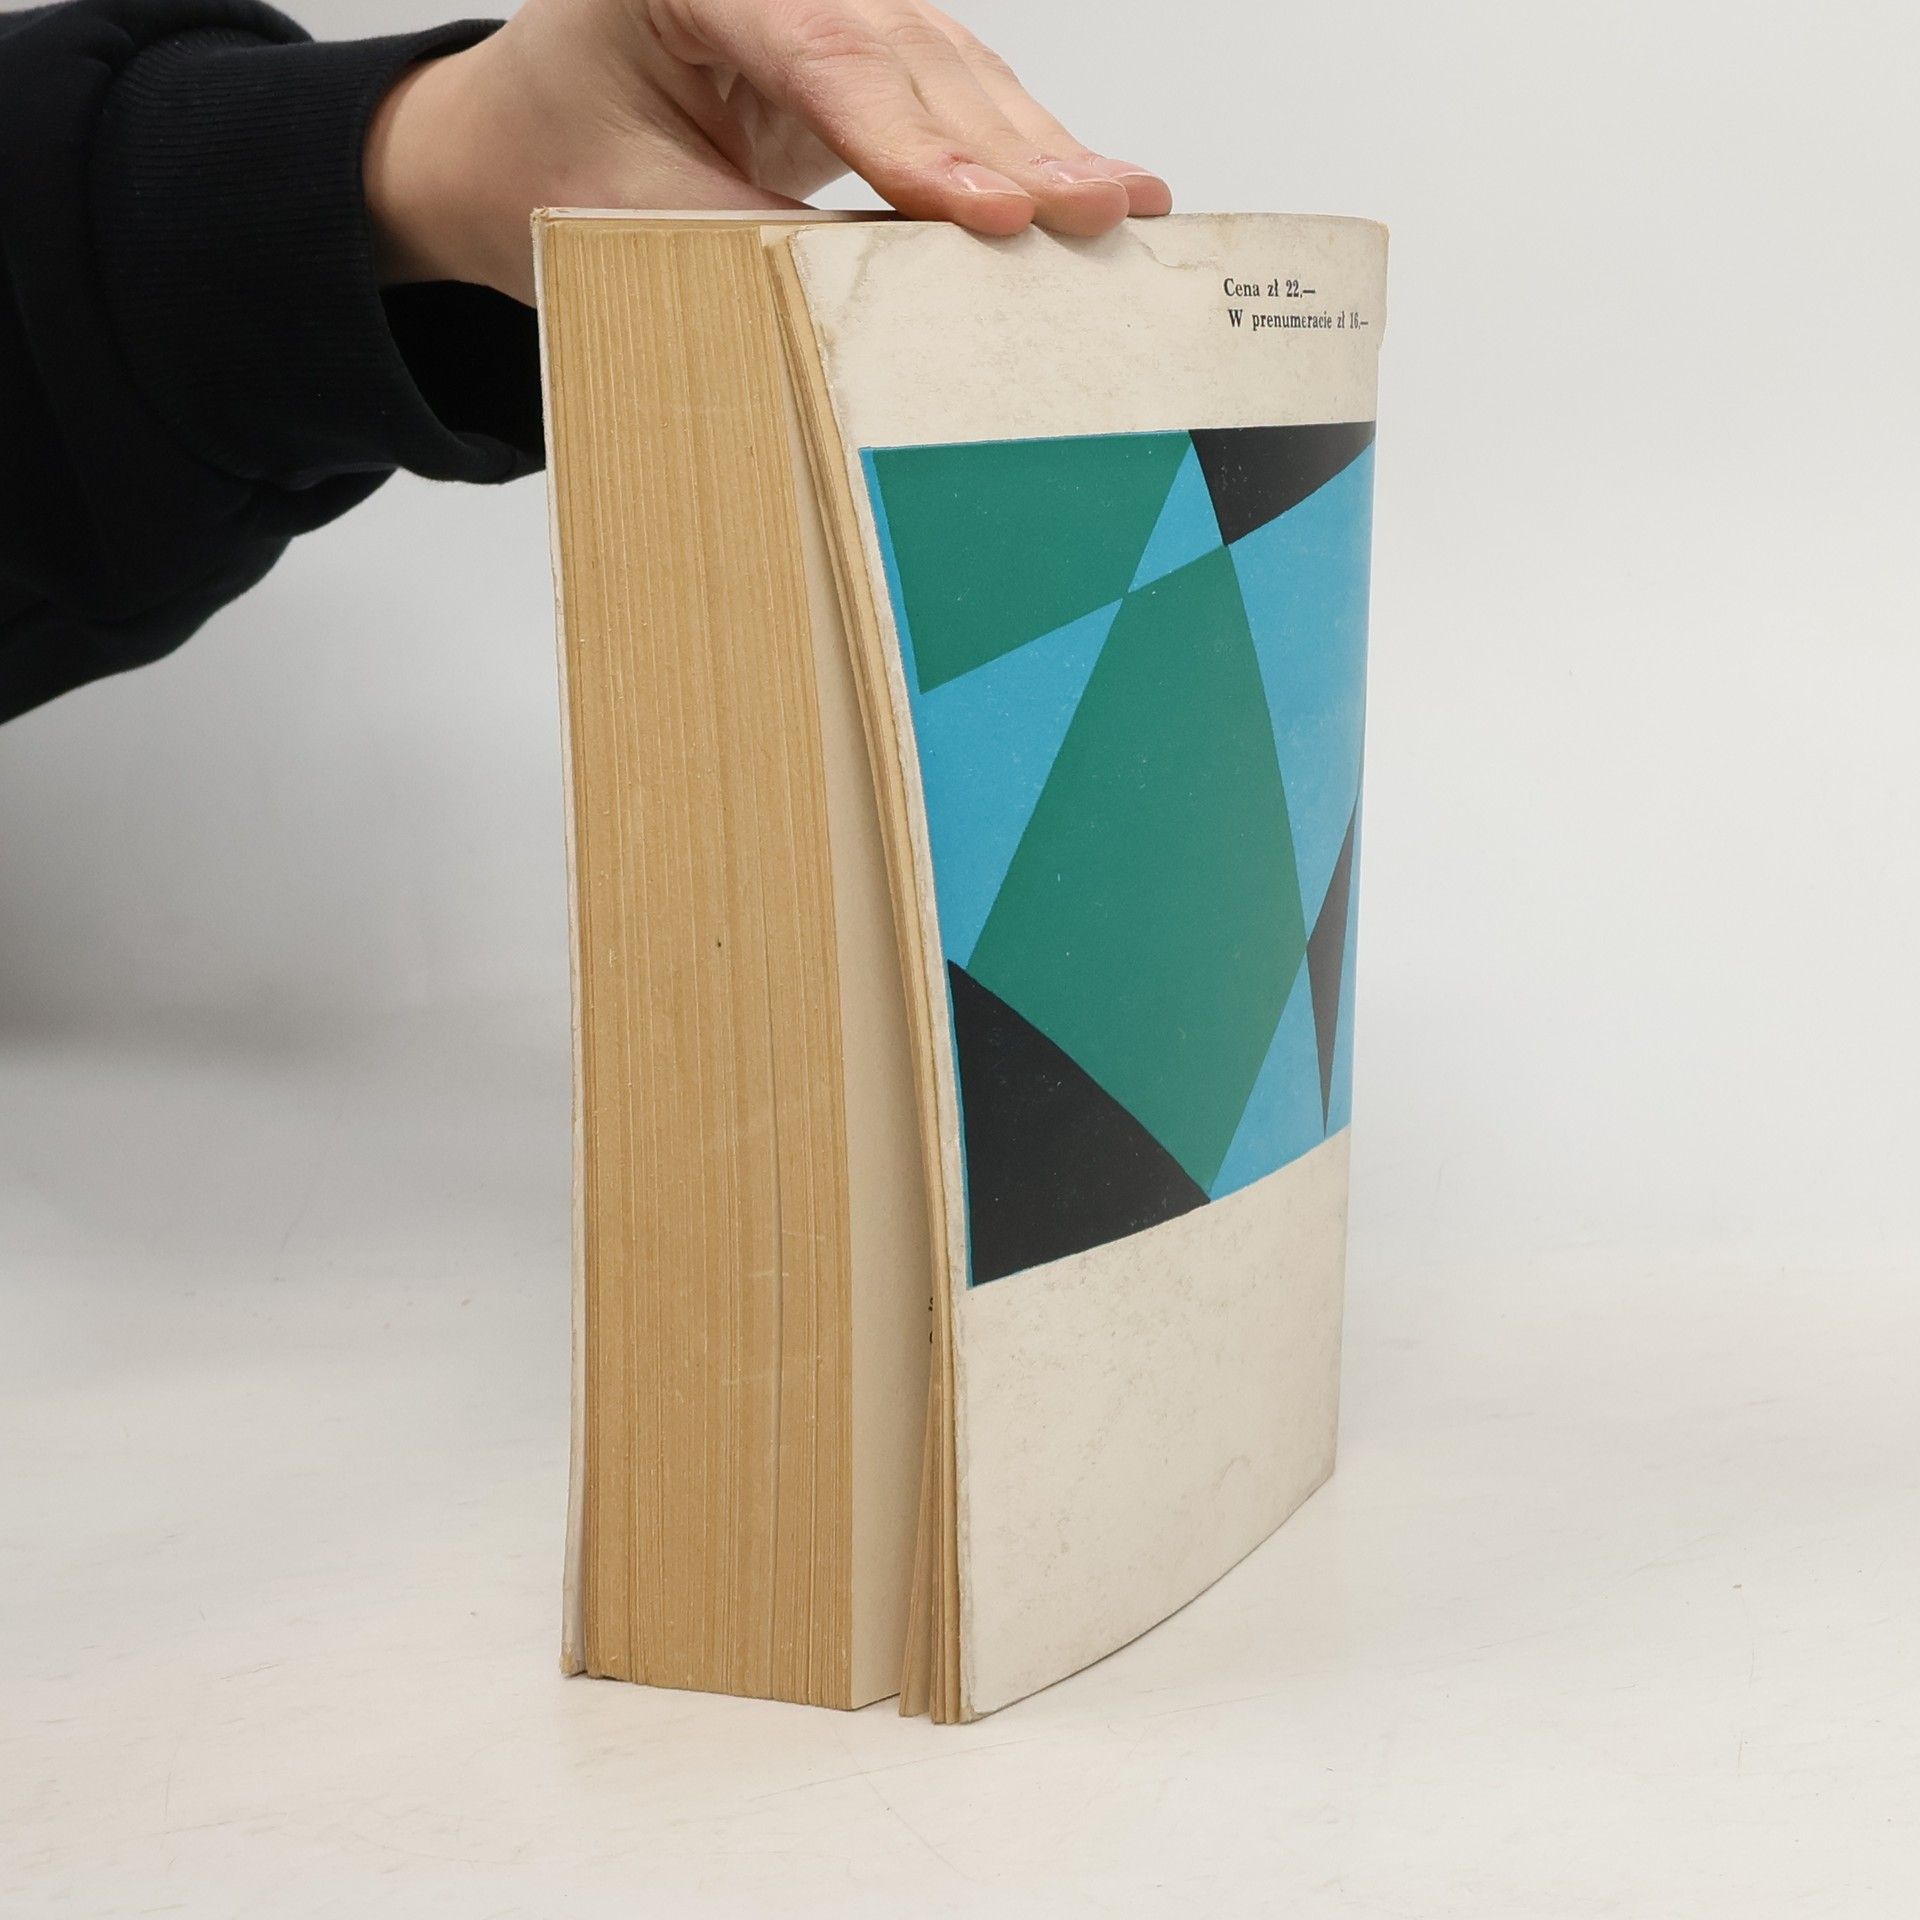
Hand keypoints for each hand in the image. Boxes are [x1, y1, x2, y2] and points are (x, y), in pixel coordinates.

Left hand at [366, 0, 1172, 303]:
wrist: (510, 144)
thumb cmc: (551, 164)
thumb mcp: (633, 219)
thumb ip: (754, 245)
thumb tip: (880, 305)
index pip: (822, 54)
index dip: (913, 141)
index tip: (987, 213)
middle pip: (909, 53)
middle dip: (1008, 144)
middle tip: (1093, 210)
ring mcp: (823, 2)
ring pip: (949, 67)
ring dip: (1037, 147)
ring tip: (1116, 205)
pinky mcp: (857, 52)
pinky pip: (950, 95)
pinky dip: (1017, 149)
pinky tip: (1089, 181)